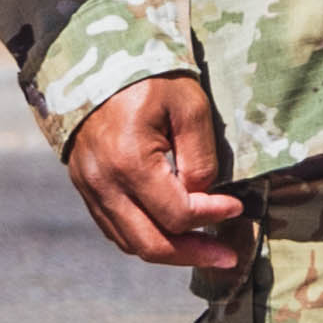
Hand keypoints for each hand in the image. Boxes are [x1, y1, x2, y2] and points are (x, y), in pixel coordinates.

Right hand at [67, 74, 251, 277]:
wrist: (98, 64)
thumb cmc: (151, 81)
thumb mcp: (189, 108)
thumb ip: (201, 159)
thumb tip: (203, 198)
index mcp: (129, 161)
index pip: (177, 213)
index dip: (212, 216)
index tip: (237, 206)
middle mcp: (104, 183)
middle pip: (151, 243)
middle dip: (194, 254)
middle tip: (227, 257)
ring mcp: (90, 189)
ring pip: (130, 244)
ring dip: (171, 253)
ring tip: (204, 252)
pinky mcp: (86, 189)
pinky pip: (115, 230)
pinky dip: (145, 239)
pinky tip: (172, 236)